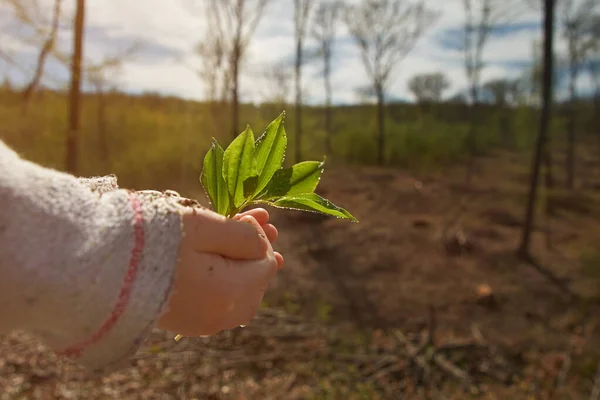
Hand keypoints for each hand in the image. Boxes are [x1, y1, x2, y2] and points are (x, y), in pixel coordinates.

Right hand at [157, 207, 282, 336]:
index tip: (248, 212)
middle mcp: (222, 316)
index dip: (260, 236)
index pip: (266, 263)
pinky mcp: (184, 323)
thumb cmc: (152, 240)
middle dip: (254, 249)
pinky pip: (218, 302)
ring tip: (237, 234)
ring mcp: (202, 323)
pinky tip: (215, 259)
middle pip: (255, 282)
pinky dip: (223, 279)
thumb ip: (242, 235)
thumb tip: (265, 242)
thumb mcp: (204, 226)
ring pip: (239, 293)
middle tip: (251, 218)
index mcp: (231, 293)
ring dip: (241, 262)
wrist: (97, 267)